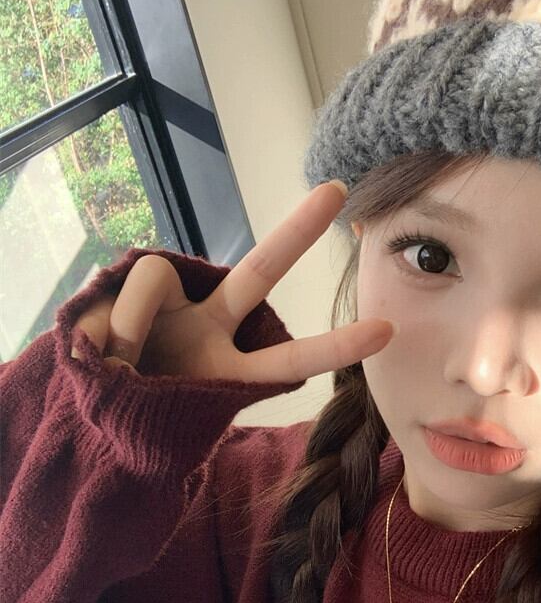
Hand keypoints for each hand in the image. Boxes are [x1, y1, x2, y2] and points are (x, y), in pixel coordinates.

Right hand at [70, 181, 393, 380]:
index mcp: (231, 367)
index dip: (335, 347)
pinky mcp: (129, 283)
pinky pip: (124, 287)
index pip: (290, 359)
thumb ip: (170, 384)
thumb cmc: (136, 410)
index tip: (386, 329)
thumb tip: (122, 344)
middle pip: (259, 272)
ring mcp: (173, 303)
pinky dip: (111, 323)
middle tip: (338, 189)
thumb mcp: (159, 413)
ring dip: (128, 327)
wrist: (91, 403)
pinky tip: (101, 343)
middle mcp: (211, 326)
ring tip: (117, 363)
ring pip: (154, 278)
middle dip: (296, 231)